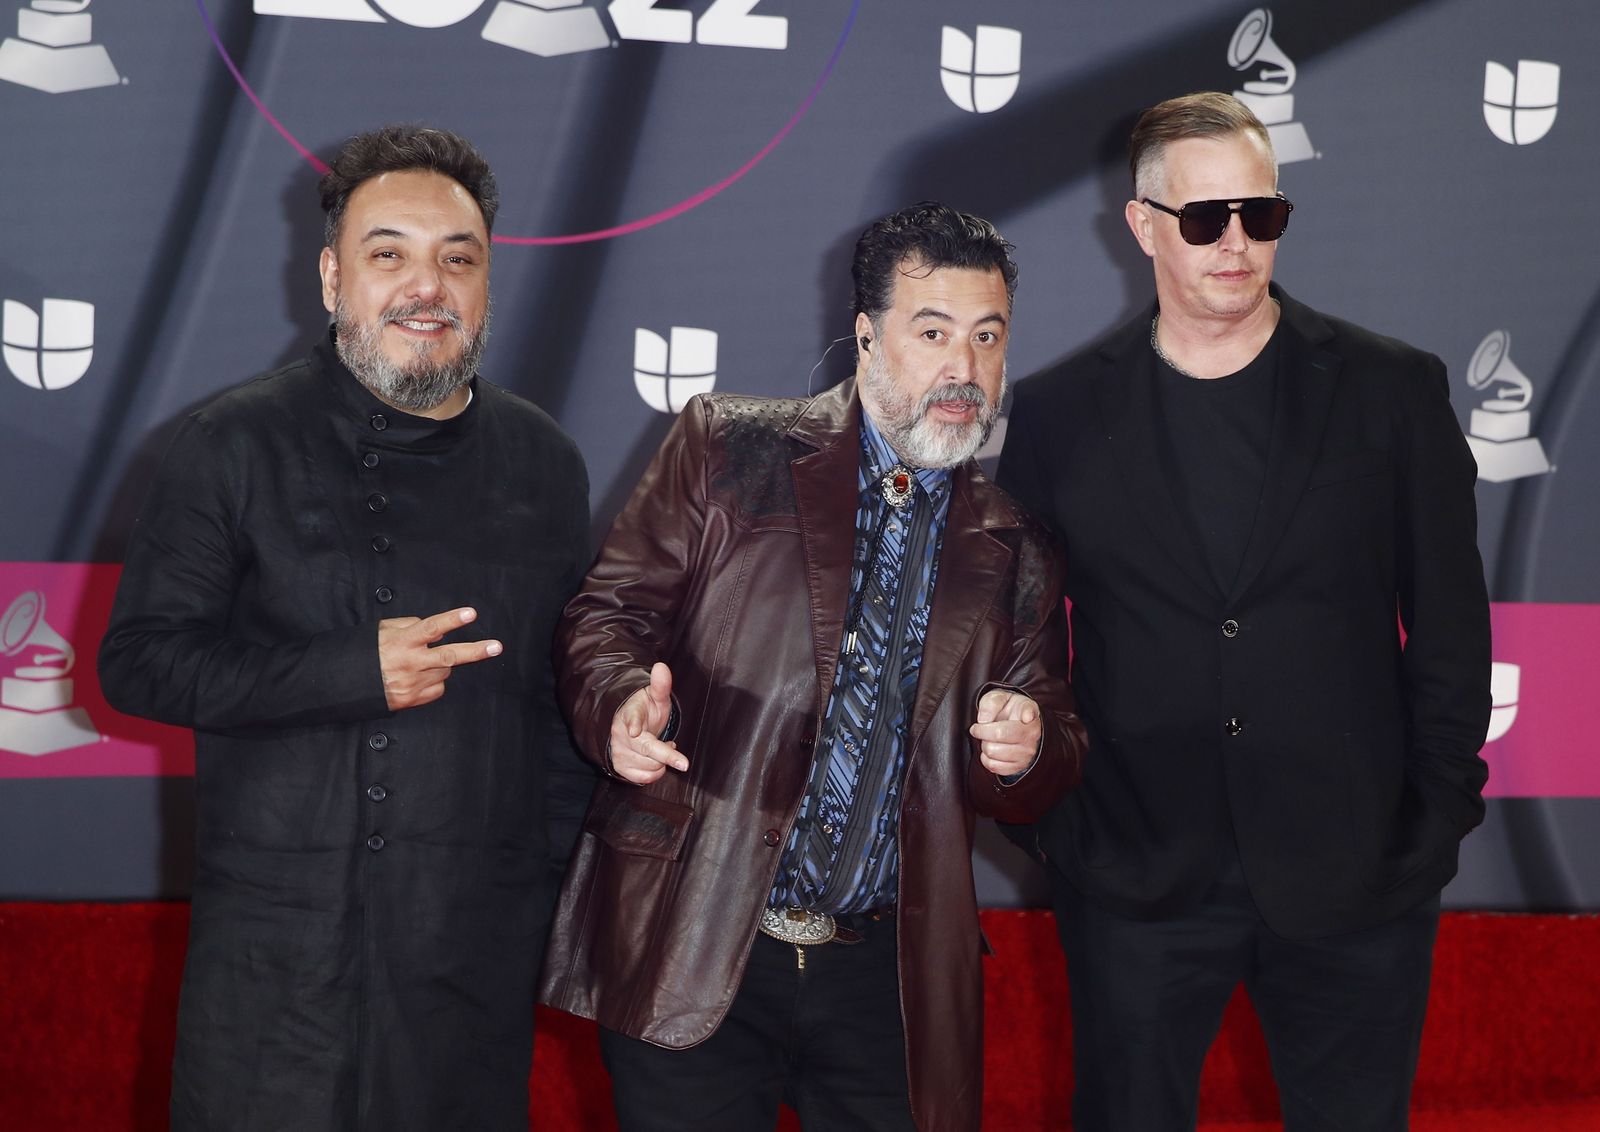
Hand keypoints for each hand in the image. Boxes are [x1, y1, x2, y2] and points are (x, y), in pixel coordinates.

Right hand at [378, 607, 500, 710]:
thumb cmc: (367, 653)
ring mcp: (412, 683)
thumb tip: (433, 629)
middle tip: (496, 647)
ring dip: (441, 665)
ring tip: (421, 663)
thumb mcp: (382, 630)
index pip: (431, 628)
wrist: (348, 684)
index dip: (452, 620)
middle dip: (475, 651)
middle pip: (449, 656)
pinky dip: (434, 682)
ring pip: (445, 671)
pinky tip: (418, 678)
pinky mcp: (413, 700)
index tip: (470, 614)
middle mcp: (410, 662)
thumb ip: (409, 625)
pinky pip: (438, 688)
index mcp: (403, 641)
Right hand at [609, 661, 687, 783]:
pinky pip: (643, 779)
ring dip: (662, 762)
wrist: (627, 726)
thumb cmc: (644, 710)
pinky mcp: (619, 768)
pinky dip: (655, 773)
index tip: (635, 730)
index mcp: (628, 714)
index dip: (634, 723)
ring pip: (649, 767)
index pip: (632, 719)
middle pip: (647, 749)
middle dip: (667, 755)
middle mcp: (620, 735)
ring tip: (663, 748)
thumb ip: (660, 685)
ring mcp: (618, 752)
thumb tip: (662, 667)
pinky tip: (656, 761)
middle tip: (680, 756)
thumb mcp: (655, 696)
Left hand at [970, 689, 1040, 777]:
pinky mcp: (1018, 766)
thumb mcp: (999, 697)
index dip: (1028, 714)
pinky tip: (991, 749)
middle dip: (982, 731)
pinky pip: (994, 766)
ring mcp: (1026, 752)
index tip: (1026, 717)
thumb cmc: (1007, 710)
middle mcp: (1031, 733)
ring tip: (988, 739)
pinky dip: (986, 759)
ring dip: (984, 745)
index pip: (1028, 712)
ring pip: (992, 752)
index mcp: (1028, 711)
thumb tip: (984, 719)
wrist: (1016, 726)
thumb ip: (991, 703)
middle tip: (980, 728)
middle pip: (999, 734)